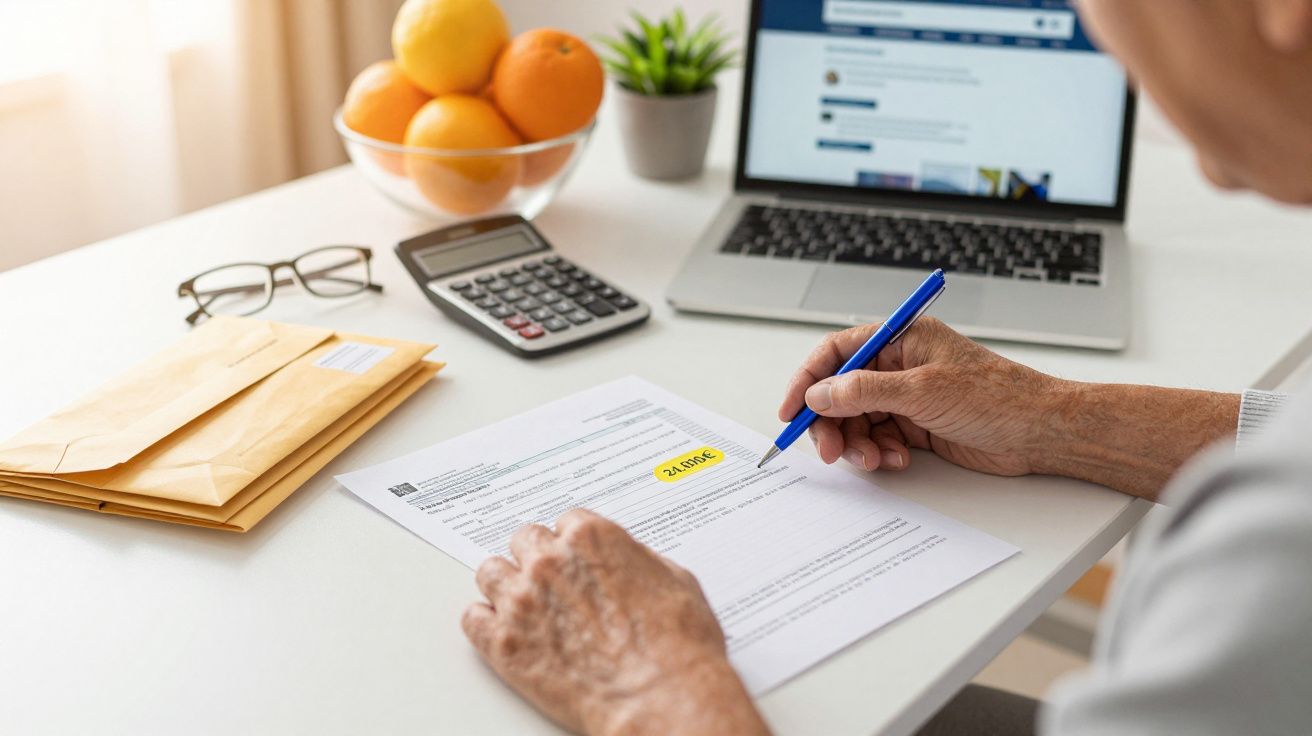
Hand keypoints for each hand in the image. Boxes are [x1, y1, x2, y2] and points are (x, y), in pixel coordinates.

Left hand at [462, 509, 769, 735]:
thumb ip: (637, 560)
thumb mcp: (675, 580)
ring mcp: (522, 602)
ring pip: (491, 573)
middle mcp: (550, 562)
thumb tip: (626, 562)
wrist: (661, 698)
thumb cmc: (678, 645)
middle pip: (523, 542)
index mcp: (590, 537)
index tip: (574, 558)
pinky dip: (485, 622)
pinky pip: (472, 619)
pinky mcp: (504, 645)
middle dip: (537, 558)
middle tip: (550, 581)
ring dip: (506, 584)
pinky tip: (500, 629)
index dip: (572, 544)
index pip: (564, 522)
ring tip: (521, 603)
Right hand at [779, 317, 1063, 477]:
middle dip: (832, 423)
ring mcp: (907, 397)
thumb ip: (864, 391)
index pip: (837, 353)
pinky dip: (879, 453)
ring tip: (875, 460)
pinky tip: (898, 459)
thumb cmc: (997, 397)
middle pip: (841, 393)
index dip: (808, 380)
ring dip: (858, 444)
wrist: (1040, 432)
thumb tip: (820, 393)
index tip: (791, 410)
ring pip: (857, 421)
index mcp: (900, 339)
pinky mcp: (917, 426)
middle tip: (830, 450)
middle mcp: (899, 366)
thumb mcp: (923, 390)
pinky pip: (878, 439)